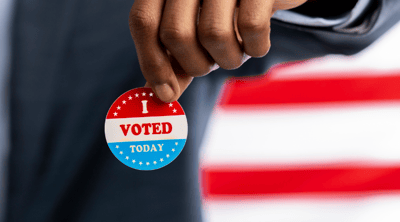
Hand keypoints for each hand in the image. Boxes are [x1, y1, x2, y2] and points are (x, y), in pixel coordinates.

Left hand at [129, 0, 307, 101]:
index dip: (151, 61)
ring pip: (213, 34)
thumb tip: (163, 95)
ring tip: (235, 51)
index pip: (143, 21)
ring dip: (227, 59)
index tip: (166, 93)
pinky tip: (256, 41)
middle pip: (175, 33)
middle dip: (194, 65)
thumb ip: (174, 58)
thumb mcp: (193, 30)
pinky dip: (256, 47)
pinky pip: (251, 26)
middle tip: (209, 64)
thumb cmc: (226, 12)